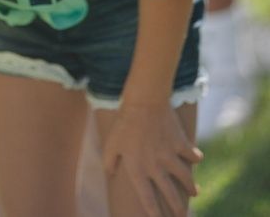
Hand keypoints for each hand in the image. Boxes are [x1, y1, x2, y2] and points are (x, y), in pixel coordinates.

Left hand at [102, 102, 202, 216]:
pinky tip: (197, 159)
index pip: (147, 198)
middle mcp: (156, 167)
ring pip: (185, 178)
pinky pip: (192, 155)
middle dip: (178, 207)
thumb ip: (109, 162)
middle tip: (182, 215)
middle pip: (169, 194)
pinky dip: (196, 157)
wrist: (144, 102)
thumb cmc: (124, 123)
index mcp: (138, 169)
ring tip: (195, 192)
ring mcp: (170, 156)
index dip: (153, 212)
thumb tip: (110, 174)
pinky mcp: (181, 143)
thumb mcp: (110, 143)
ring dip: (190, 187)